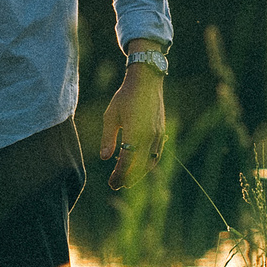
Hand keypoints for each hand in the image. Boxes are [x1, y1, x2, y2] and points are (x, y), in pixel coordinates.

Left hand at [100, 61, 166, 189]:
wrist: (146, 81)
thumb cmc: (125, 97)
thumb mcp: (111, 116)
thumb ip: (108, 138)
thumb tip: (105, 158)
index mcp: (135, 132)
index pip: (127, 161)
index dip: (119, 174)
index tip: (112, 183)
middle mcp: (149, 136)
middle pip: (139, 165)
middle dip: (128, 178)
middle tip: (117, 185)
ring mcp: (158, 134)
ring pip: (150, 162)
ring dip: (139, 173)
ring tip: (127, 178)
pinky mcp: (161, 131)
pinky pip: (156, 153)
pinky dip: (148, 163)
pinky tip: (139, 165)